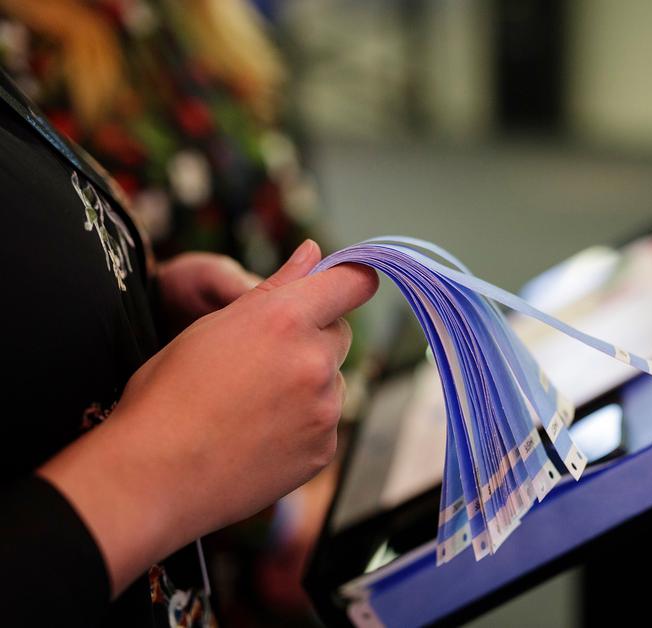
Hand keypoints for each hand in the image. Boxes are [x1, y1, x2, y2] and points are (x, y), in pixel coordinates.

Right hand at [38, 240, 377, 595]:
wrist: (153, 475)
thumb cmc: (169, 392)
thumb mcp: (213, 325)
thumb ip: (275, 287)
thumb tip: (312, 251)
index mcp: (286, 319)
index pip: (353, 283)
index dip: (349, 281)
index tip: (340, 286)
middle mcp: (315, 361)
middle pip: (340, 334)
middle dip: (314, 338)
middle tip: (263, 358)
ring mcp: (324, 409)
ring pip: (332, 381)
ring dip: (308, 384)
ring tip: (251, 404)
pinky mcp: (324, 449)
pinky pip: (324, 423)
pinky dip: (302, 424)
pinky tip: (257, 434)